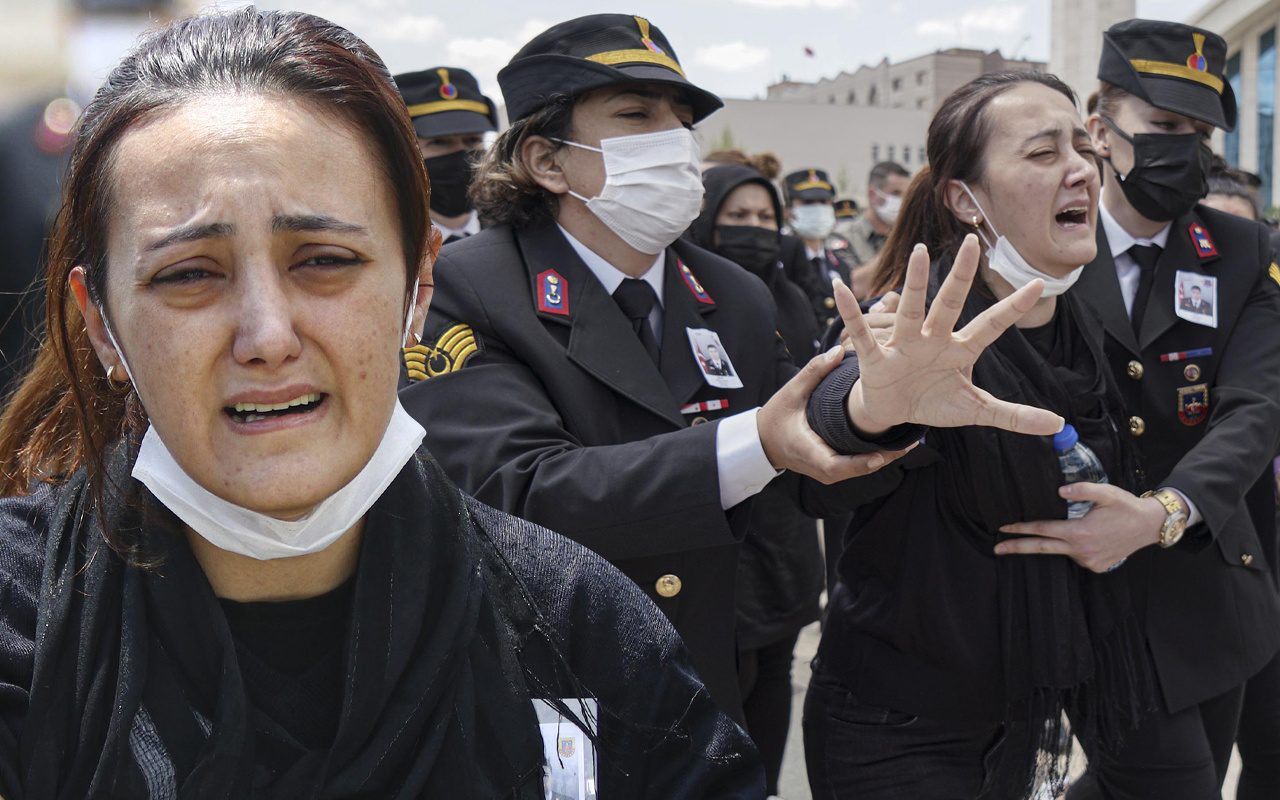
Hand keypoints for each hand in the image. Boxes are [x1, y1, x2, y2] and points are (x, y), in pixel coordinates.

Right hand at [758, 345, 916, 482]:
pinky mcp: (832, 470)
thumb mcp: (791, 392)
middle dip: (883, 458)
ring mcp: (826, 472)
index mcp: (807, 450)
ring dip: (883, 458)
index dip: (858, 463)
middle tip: (909, 443)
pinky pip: (856, 467)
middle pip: (856, 470)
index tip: (878, 455)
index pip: (834, 466)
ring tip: (908, 442)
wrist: (763, 442)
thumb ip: (815, 371)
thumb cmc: (776, 418)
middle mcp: (819, 467)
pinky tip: (893, 445)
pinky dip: (874, 458)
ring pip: (859, 471)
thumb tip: (840, 350)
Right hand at [838, 235, 1063, 436]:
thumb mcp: (975, 410)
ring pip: (911, 311)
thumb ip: (1013, 415)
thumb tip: (1058, 425)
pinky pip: (860, 334)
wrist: (894, 411)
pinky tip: (839, 289)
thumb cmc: (935, 401)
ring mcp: (904, 345)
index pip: (991, 325)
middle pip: (950, 305)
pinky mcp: (876, 358)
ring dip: (914, 284)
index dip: (1013, 308)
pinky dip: (850, 313)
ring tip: (918, 253)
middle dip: (960, 277)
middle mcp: (933, 339)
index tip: (1038, 283)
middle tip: (972, 243)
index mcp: (960, 350)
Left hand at [995, 483, 1165, 571]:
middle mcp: (1081, 550)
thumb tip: (1058, 491)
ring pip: (1062, 551)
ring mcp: (1088, 560)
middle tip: (997, 548)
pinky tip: (1089, 537)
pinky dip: (1075, 547)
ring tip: (1076, 528)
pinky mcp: (1096, 566)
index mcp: (1079, 532)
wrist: (1150, 526)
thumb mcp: (1106, 492)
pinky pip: (1077, 556)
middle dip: (1017, 548)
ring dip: (1058, 542)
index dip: (1021, 528)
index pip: (1042, 530)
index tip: (1003, 528)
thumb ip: (1081, 489)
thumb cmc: (1127, 506)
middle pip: (1041, 548)